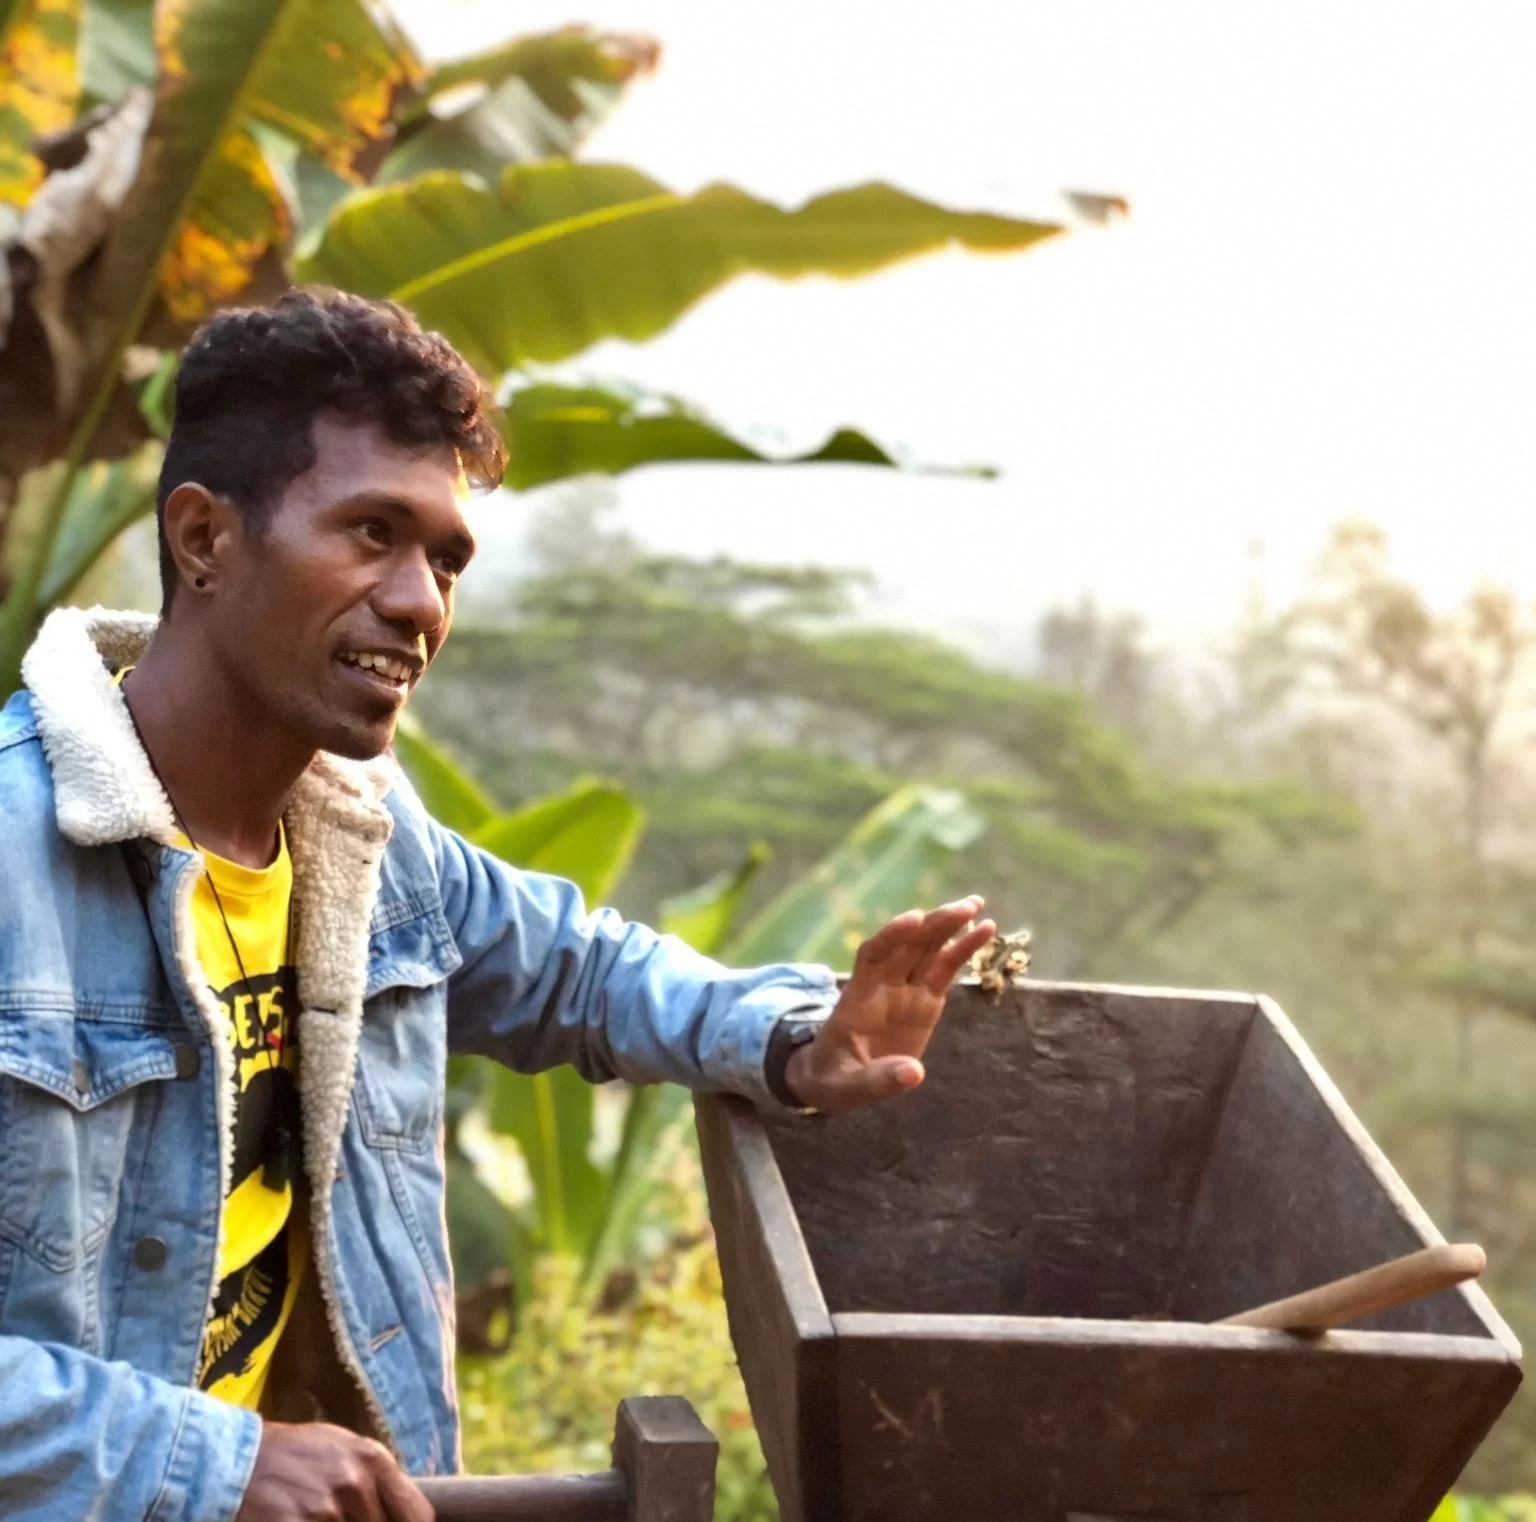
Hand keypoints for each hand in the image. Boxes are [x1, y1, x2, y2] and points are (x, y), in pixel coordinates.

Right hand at [236, 1422, 432, 1521]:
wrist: (239, 1461)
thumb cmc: (294, 1455)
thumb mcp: (343, 1449)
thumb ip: (375, 1476)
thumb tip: (403, 1512)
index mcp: (373, 1460)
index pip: (417, 1514)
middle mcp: (355, 1484)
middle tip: (343, 1517)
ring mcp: (326, 1510)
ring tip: (315, 1514)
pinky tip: (301, 1520)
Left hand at [784, 896, 993, 1113]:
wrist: (835, 1080)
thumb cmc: (834, 1079)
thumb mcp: (848, 1087)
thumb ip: (879, 1080)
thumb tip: (915, 1073)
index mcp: (859, 998)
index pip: (872, 956)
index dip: (892, 936)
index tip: (914, 919)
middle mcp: (883, 985)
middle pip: (906, 945)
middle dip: (932, 925)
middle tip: (964, 907)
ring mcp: (906, 990)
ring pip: (927, 950)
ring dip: (949, 926)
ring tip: (977, 905)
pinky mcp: (925, 1001)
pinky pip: (944, 969)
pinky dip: (962, 950)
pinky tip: (984, 930)